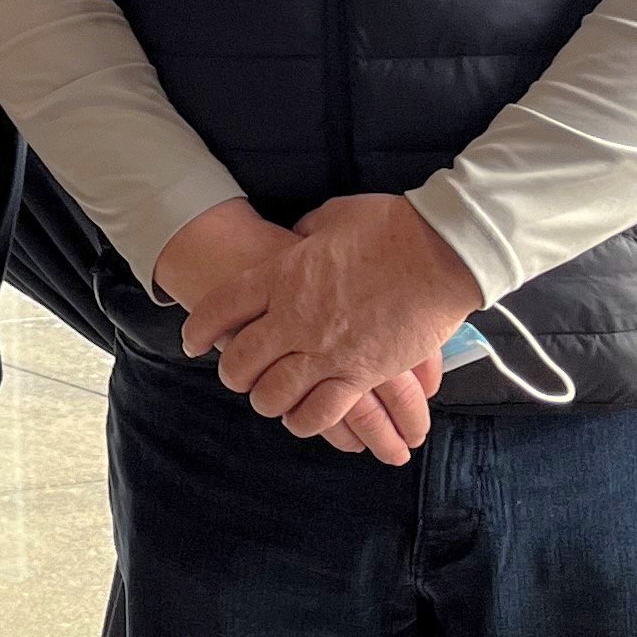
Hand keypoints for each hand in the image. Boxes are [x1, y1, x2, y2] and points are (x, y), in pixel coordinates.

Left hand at [154, 194, 448, 469]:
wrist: (443, 251)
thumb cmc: (391, 225)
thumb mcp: (333, 217)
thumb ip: (306, 236)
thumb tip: (298, 240)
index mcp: (282, 274)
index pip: (220, 309)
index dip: (200, 329)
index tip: (193, 342)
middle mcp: (295, 317)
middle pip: (240, 360)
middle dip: (231, 372)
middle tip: (234, 374)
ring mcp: (326, 350)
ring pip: (273, 394)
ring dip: (265, 400)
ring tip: (268, 399)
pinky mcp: (362, 374)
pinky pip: (321, 412)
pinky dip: (306, 420)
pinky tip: (303, 417)